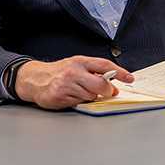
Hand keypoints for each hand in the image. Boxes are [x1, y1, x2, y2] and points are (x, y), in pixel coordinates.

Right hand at [15, 56, 133, 109]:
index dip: (119, 72)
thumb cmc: (60, 72)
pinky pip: (79, 103)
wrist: (35, 79)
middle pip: (100, 85)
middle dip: (106, 91)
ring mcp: (66, 85)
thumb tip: (114, 87)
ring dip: (89, 96)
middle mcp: (73, 72)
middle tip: (105, 92)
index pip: (104, 65)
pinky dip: (79, 101)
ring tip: (79, 90)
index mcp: (80, 61)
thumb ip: (95, 73)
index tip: (129, 78)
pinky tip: (71, 95)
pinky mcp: (60, 97)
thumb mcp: (78, 66)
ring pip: (90, 96)